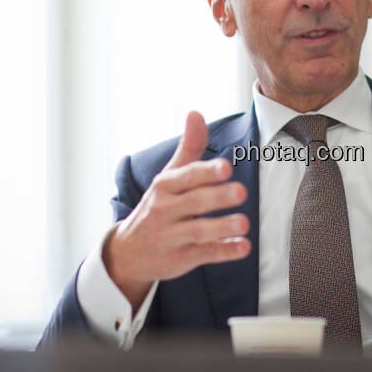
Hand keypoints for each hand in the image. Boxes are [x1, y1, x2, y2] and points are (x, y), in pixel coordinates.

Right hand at [104, 111, 250, 309]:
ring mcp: (171, 237)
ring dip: (221, 227)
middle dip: (217, 197)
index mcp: (165, 187)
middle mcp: (165, 210)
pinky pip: (203, 255)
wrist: (127, 252)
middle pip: (193, 203)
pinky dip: (224, 252)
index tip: (226, 167)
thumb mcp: (168, 177)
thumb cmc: (157, 206)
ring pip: (197, 231)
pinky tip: (243, 247)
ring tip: (244, 223)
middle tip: (241, 191)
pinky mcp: (180, 259)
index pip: (186, 176)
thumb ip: (188, 147)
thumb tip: (196, 113)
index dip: (206, 172)